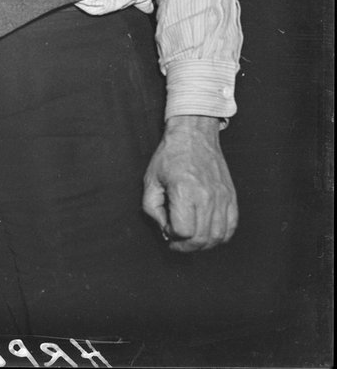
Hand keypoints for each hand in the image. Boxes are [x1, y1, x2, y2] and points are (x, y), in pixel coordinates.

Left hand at [142, 115, 237, 251]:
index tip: (166, 229)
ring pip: (218, 237)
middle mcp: (207, 197)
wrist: (194, 136)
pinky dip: (220, 236)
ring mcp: (222, 198)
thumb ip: (152, 208)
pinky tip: (207, 233)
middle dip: (186, 246)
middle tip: (176, 242)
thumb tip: (164, 229)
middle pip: (201, 238)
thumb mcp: (150, 180)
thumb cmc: (170, 156)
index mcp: (185, 192)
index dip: (172, 236)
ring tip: (191, 239)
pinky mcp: (231, 197)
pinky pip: (231, 227)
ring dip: (203, 244)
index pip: (184, 231)